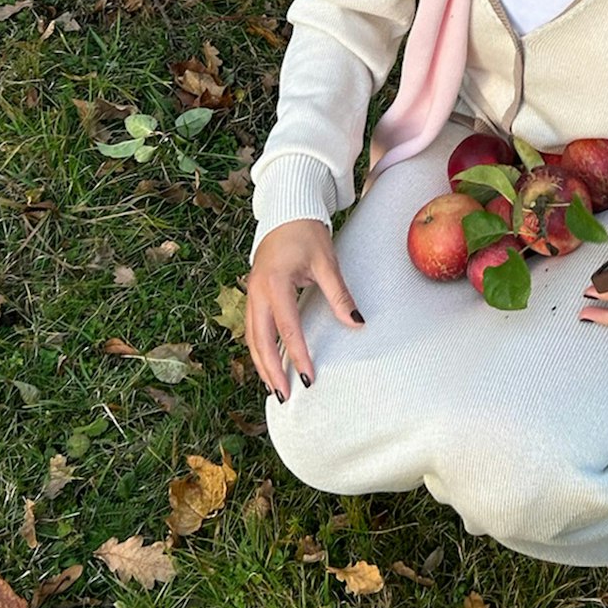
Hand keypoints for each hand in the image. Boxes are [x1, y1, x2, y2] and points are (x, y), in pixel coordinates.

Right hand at [245, 219, 361, 400]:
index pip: (287, 327)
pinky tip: (268, 363)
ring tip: (274, 388)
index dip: (297, 355)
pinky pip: (252, 327)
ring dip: (262, 363)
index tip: (308, 378)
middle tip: (283, 396)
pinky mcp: (253, 293)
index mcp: (275, 282)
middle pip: (260, 339)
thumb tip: (357, 323)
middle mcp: (257, 291)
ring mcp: (251, 292)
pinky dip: (259, 348)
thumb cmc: (307, 233)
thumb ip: (339, 294)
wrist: (286, 210)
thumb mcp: (326, 261)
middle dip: (270, 370)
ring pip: (251, 336)